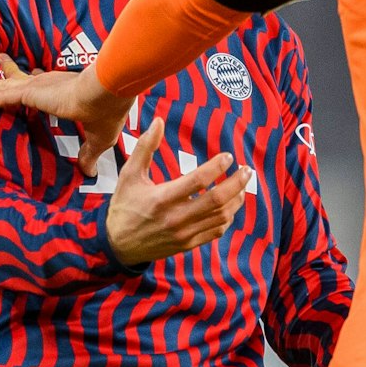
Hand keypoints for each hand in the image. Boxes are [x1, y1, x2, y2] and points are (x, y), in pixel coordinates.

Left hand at [0, 55, 132, 173]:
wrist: (105, 95)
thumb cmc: (107, 111)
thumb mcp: (98, 137)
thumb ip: (89, 153)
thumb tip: (89, 172)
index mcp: (62, 91)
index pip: (43, 84)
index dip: (34, 80)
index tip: (30, 74)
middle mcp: (46, 84)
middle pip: (17, 79)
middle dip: (4, 72)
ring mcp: (36, 87)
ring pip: (2, 86)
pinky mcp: (30, 93)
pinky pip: (1, 96)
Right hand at [103, 119, 252, 265]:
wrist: (118, 245)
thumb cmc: (125, 206)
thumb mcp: (129, 175)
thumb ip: (145, 147)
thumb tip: (158, 121)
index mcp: (162, 198)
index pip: (198, 181)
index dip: (217, 167)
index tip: (228, 156)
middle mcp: (176, 218)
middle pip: (217, 200)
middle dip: (237, 183)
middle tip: (247, 170)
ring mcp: (185, 234)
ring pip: (221, 216)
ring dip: (236, 199)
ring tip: (242, 185)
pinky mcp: (189, 244)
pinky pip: (216, 231)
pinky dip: (228, 217)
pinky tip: (230, 205)